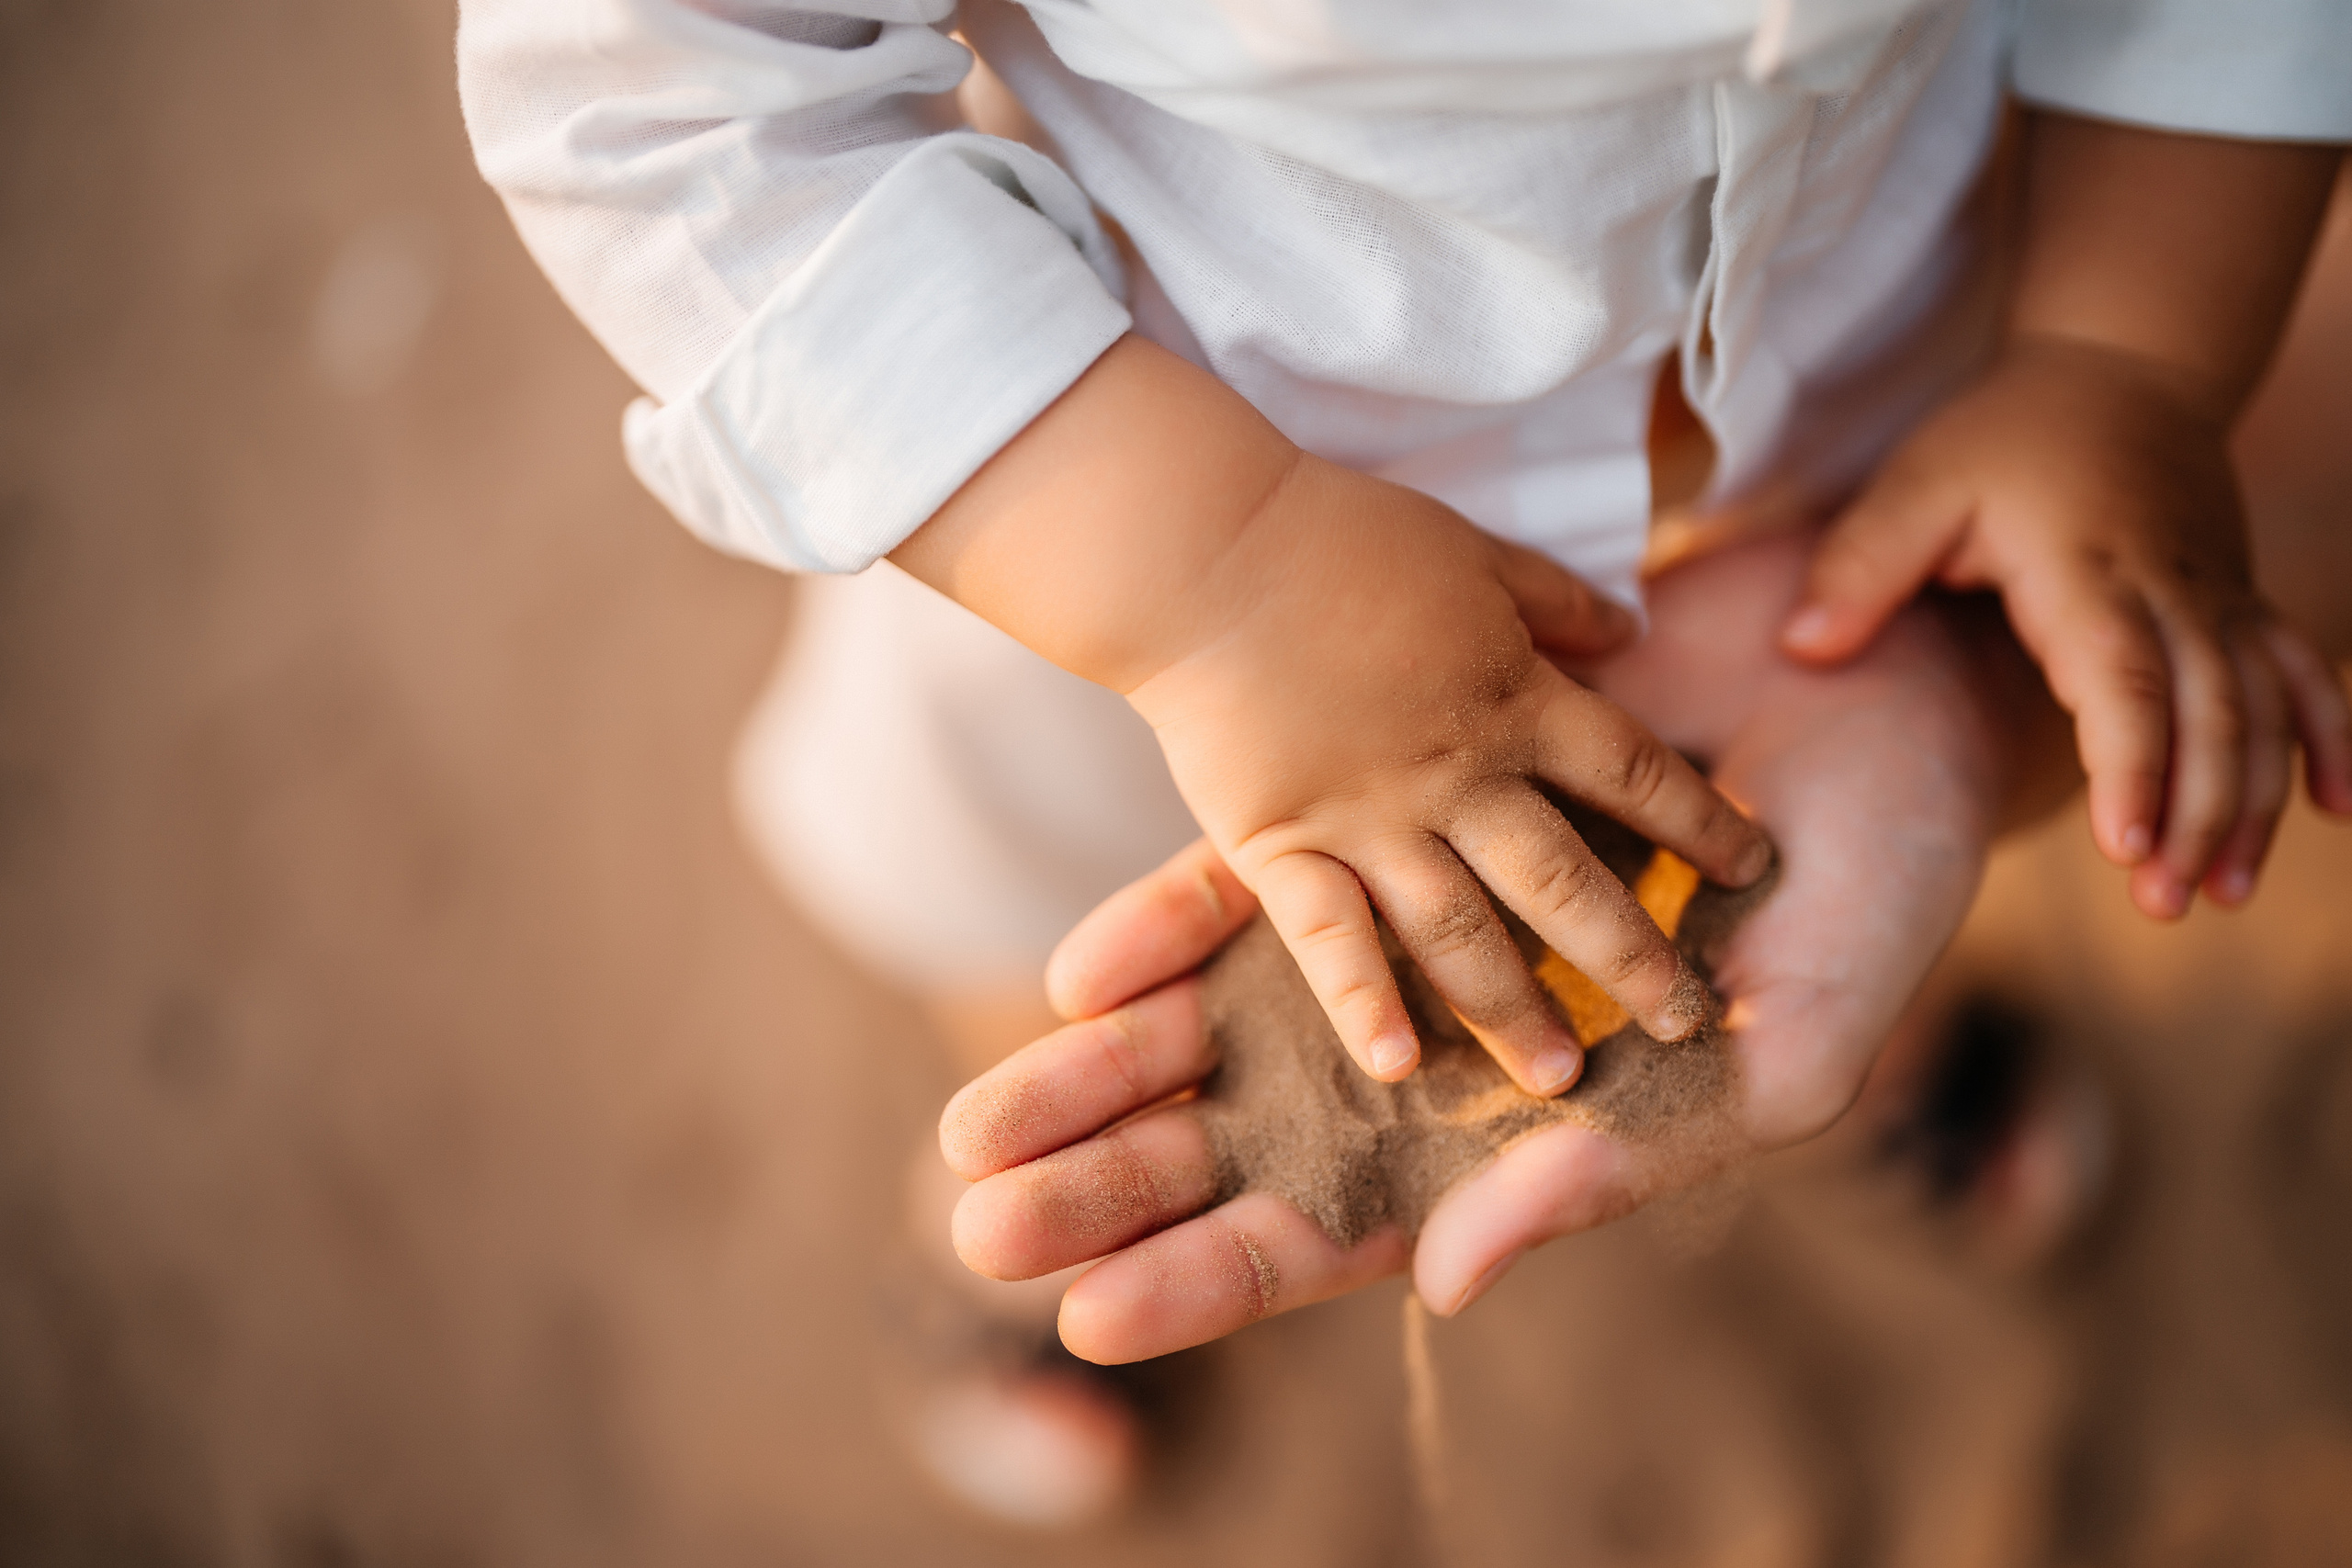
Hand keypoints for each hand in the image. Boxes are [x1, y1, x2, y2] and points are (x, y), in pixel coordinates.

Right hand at [895, 335, 1769, 1097]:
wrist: (1203, 549)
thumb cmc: (1336, 535)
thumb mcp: (1472, 550)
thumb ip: (1555, 600)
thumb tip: (1631, 630)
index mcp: (1516, 696)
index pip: (1637, 773)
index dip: (1701, 823)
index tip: (1753, 867)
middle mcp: (1460, 774)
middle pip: (1568, 880)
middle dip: (1635, 958)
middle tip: (1689, 1025)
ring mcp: (1371, 817)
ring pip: (1462, 931)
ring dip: (1517, 1011)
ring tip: (1563, 1081)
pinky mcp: (1282, 841)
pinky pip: (1330, 938)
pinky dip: (1362, 1003)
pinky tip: (1396, 1069)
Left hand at [944, 537, 2007, 1361]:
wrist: (1883, 692)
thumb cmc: (1881, 894)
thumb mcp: (1785, 1053)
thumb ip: (1619, 1170)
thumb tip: (1446, 1286)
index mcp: (1532, 1136)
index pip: (1348, 1238)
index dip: (1221, 1284)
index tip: (1089, 1317)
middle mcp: (1446, 1053)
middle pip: (1247, 1150)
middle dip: (1116, 1192)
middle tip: (979, 1225)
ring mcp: (1410, 938)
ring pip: (1224, 1034)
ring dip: (1102, 1081)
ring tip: (969, 1133)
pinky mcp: (1394, 828)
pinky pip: (1259, 895)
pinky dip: (1170, 936)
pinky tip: (1072, 977)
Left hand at [1781, 336, 2351, 917]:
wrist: (2120, 362)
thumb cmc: (2004, 432)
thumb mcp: (1917, 480)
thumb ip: (1861, 564)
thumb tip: (1802, 647)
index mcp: (2091, 571)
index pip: (2125, 681)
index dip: (2134, 764)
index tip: (2127, 845)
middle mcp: (2176, 591)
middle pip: (2211, 715)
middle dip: (2197, 817)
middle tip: (2164, 906)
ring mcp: (2221, 599)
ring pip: (2263, 711)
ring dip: (2252, 804)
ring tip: (2223, 892)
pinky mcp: (2243, 604)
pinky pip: (2305, 674)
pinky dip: (2330, 740)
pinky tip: (2337, 812)